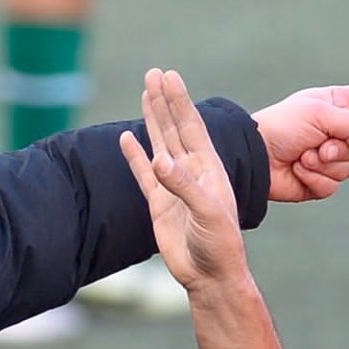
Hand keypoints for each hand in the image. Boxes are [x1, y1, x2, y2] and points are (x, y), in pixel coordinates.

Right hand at [120, 68, 249, 290]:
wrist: (210, 276)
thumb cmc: (220, 244)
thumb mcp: (208, 212)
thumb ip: (184, 186)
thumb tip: (159, 160)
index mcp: (209, 169)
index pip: (191, 126)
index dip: (180, 101)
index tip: (170, 77)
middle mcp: (192, 172)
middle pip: (175, 128)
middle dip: (165, 101)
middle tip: (154, 73)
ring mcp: (174, 186)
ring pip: (160, 145)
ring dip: (152, 120)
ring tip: (146, 93)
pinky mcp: (159, 204)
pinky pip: (143, 174)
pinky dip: (135, 156)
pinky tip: (127, 137)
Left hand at [251, 83, 348, 201]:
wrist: (256, 157)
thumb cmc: (283, 126)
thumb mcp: (322, 113)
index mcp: (335, 106)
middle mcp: (334, 132)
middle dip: (341, 148)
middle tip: (317, 145)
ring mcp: (327, 159)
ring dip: (325, 165)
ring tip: (303, 157)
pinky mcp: (318, 182)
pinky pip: (332, 187)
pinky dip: (315, 180)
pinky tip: (298, 171)